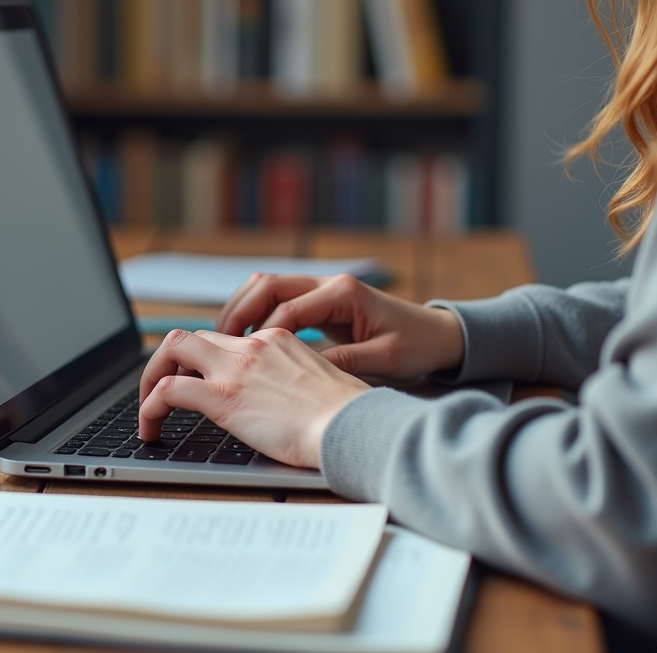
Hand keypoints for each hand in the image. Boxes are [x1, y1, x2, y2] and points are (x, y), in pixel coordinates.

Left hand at [138, 327, 370, 467]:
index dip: (202, 360)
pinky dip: (149, 408)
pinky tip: (151, 429)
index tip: (195, 381)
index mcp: (277, 341)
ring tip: (147, 410)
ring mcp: (236, 369)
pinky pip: (167, 392)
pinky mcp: (223, 396)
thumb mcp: (321, 386)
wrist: (354, 426)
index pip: (225, 340)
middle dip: (167, 362)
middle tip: (160, 391)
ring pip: (171, 350)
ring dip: (151, 379)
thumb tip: (286, 406)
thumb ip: (295, 384)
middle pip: (191, 336)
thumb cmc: (349, 418)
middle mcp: (253, 347)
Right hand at [215, 273, 463, 381]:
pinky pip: (278, 300)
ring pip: (266, 287)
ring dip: (242, 310)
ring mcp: (323, 289)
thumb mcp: (383, 361)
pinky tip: (247, 341)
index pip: (287, 306)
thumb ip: (342, 363)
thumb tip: (300, 372)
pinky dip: (256, 315)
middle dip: (238, 312)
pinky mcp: (321, 302)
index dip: (262, 332)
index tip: (246, 358)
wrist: (439, 335)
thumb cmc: (416, 346)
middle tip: (217, 342)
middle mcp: (329, 283)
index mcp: (343, 293)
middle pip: (267, 285)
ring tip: (224, 340)